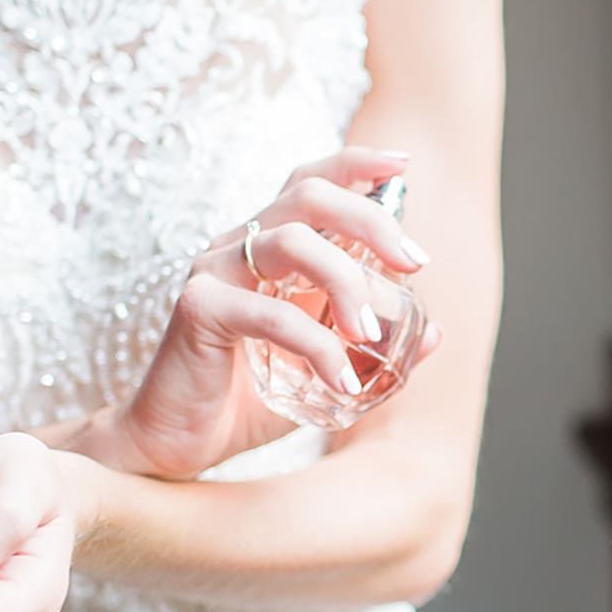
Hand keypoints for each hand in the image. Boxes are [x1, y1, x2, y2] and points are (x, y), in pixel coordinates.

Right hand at [101, 145, 442, 479]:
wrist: (175, 447)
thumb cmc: (244, 403)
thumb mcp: (325, 371)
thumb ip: (374, 349)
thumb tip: (436, 331)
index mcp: (264, 248)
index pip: (309, 183)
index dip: (355, 164)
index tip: (403, 166)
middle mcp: (237, 247)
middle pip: (308, 197)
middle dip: (370, 219)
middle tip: (415, 262)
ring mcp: (213, 272)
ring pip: (291, 241)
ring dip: (346, 280)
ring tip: (372, 333)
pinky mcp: (198, 309)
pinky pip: (272, 313)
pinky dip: (318, 345)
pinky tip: (343, 381)